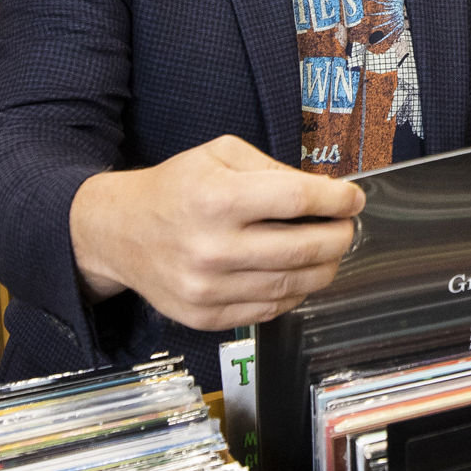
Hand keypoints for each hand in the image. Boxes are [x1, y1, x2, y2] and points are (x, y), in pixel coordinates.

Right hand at [68, 135, 363, 329]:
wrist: (118, 233)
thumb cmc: (174, 188)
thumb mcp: (219, 154)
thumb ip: (273, 169)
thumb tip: (325, 193)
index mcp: (217, 198)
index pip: (297, 200)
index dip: (336, 201)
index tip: (352, 199)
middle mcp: (213, 247)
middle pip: (304, 248)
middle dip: (338, 237)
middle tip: (346, 227)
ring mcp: (209, 288)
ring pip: (293, 285)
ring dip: (324, 267)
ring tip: (328, 251)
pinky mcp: (207, 316)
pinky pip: (270, 310)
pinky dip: (294, 293)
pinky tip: (298, 274)